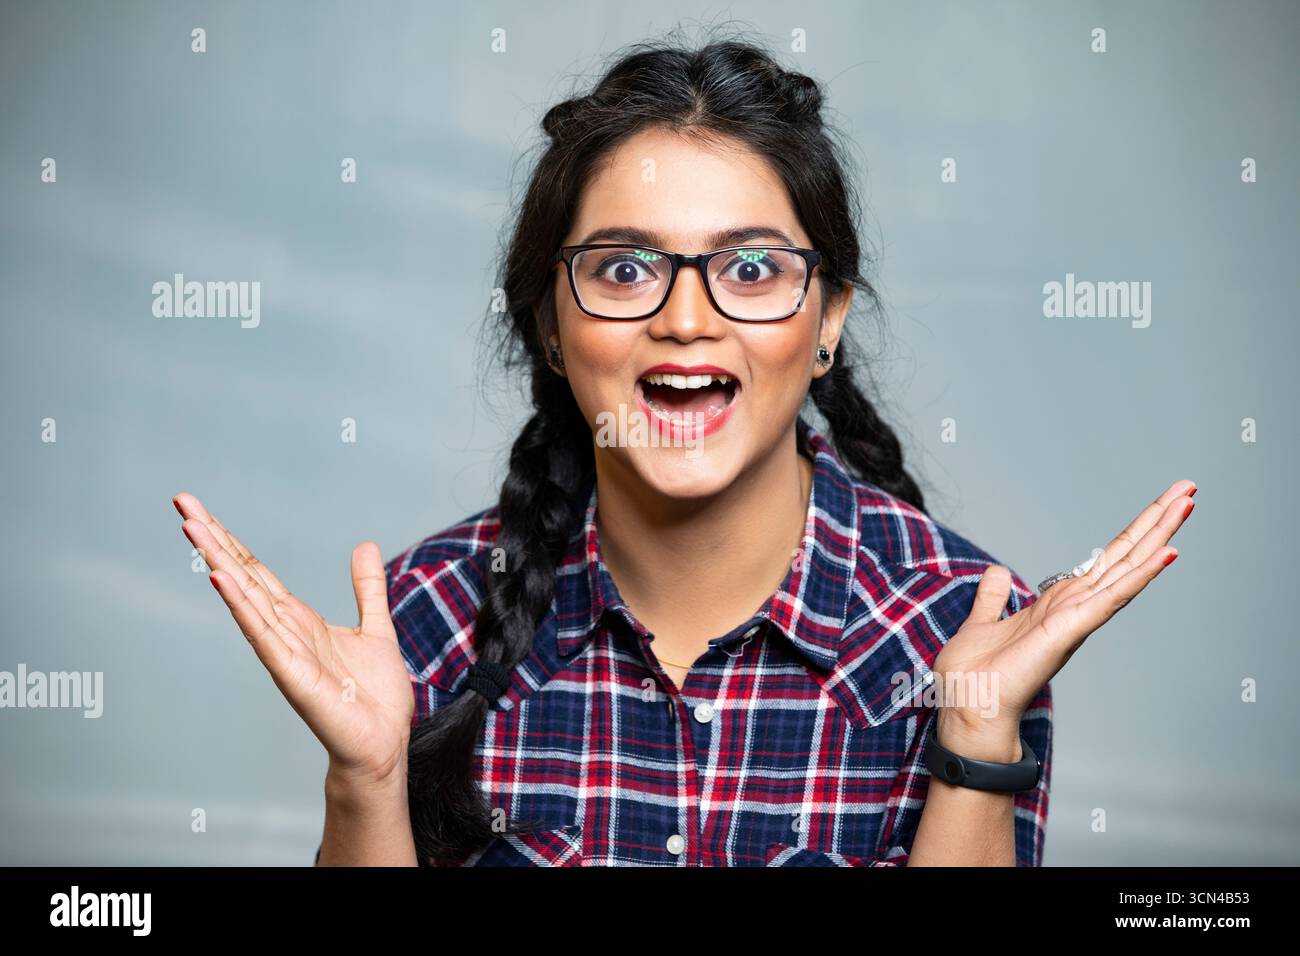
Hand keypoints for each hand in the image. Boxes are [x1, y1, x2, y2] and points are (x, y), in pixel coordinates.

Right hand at [172, 492, 414, 788]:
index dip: (232, 540)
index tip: (202, 510)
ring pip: (245, 598)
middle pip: (242, 576)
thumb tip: (365, 545)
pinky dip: (241, 606)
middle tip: (181, 501)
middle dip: (214, 539)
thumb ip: (367, 588)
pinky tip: (220, 578)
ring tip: (193, 527)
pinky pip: (261, 634)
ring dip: (218, 561)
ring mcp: (283, 652)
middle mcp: (284, 632)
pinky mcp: (291, 674)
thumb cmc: (375, 698)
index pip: (257, 572)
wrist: (382, 744)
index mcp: (300, 621)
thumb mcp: (376, 628)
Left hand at [932, 479, 1196, 756]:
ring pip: (1126, 568)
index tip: (1159, 503)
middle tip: (1187, 487)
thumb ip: (993, 599)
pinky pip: (1111, 597)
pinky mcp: (1071, 630)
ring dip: (1157, 535)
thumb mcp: (982, 623)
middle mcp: (1075, 608)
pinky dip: (1140, 575)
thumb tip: (998, 573)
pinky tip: (1166, 553)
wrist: (969, 708)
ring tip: (1185, 503)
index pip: (1103, 560)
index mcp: (1058, 604)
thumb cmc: (976, 677)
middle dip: (1155, 521)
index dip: (1132, 532)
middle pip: (1124, 556)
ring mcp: (1077, 619)